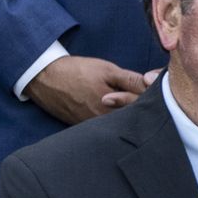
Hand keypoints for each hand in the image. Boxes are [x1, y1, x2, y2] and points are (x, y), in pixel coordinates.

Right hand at [25, 56, 151, 125]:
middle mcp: (105, 124)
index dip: (152, 97)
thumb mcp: (106, 70)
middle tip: (138, 91)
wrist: (43, 78)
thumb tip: (153, 84)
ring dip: (125, 113)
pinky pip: (103, 125)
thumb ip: (131, 80)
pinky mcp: (83, 127)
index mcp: (115, 110)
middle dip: (141, 107)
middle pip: (133, 119)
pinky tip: (106, 105)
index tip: (153, 87)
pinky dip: (110, 116)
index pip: (144, 109)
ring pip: (118, 122)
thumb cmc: (76, 72)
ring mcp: (93, 127)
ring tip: (118, 97)